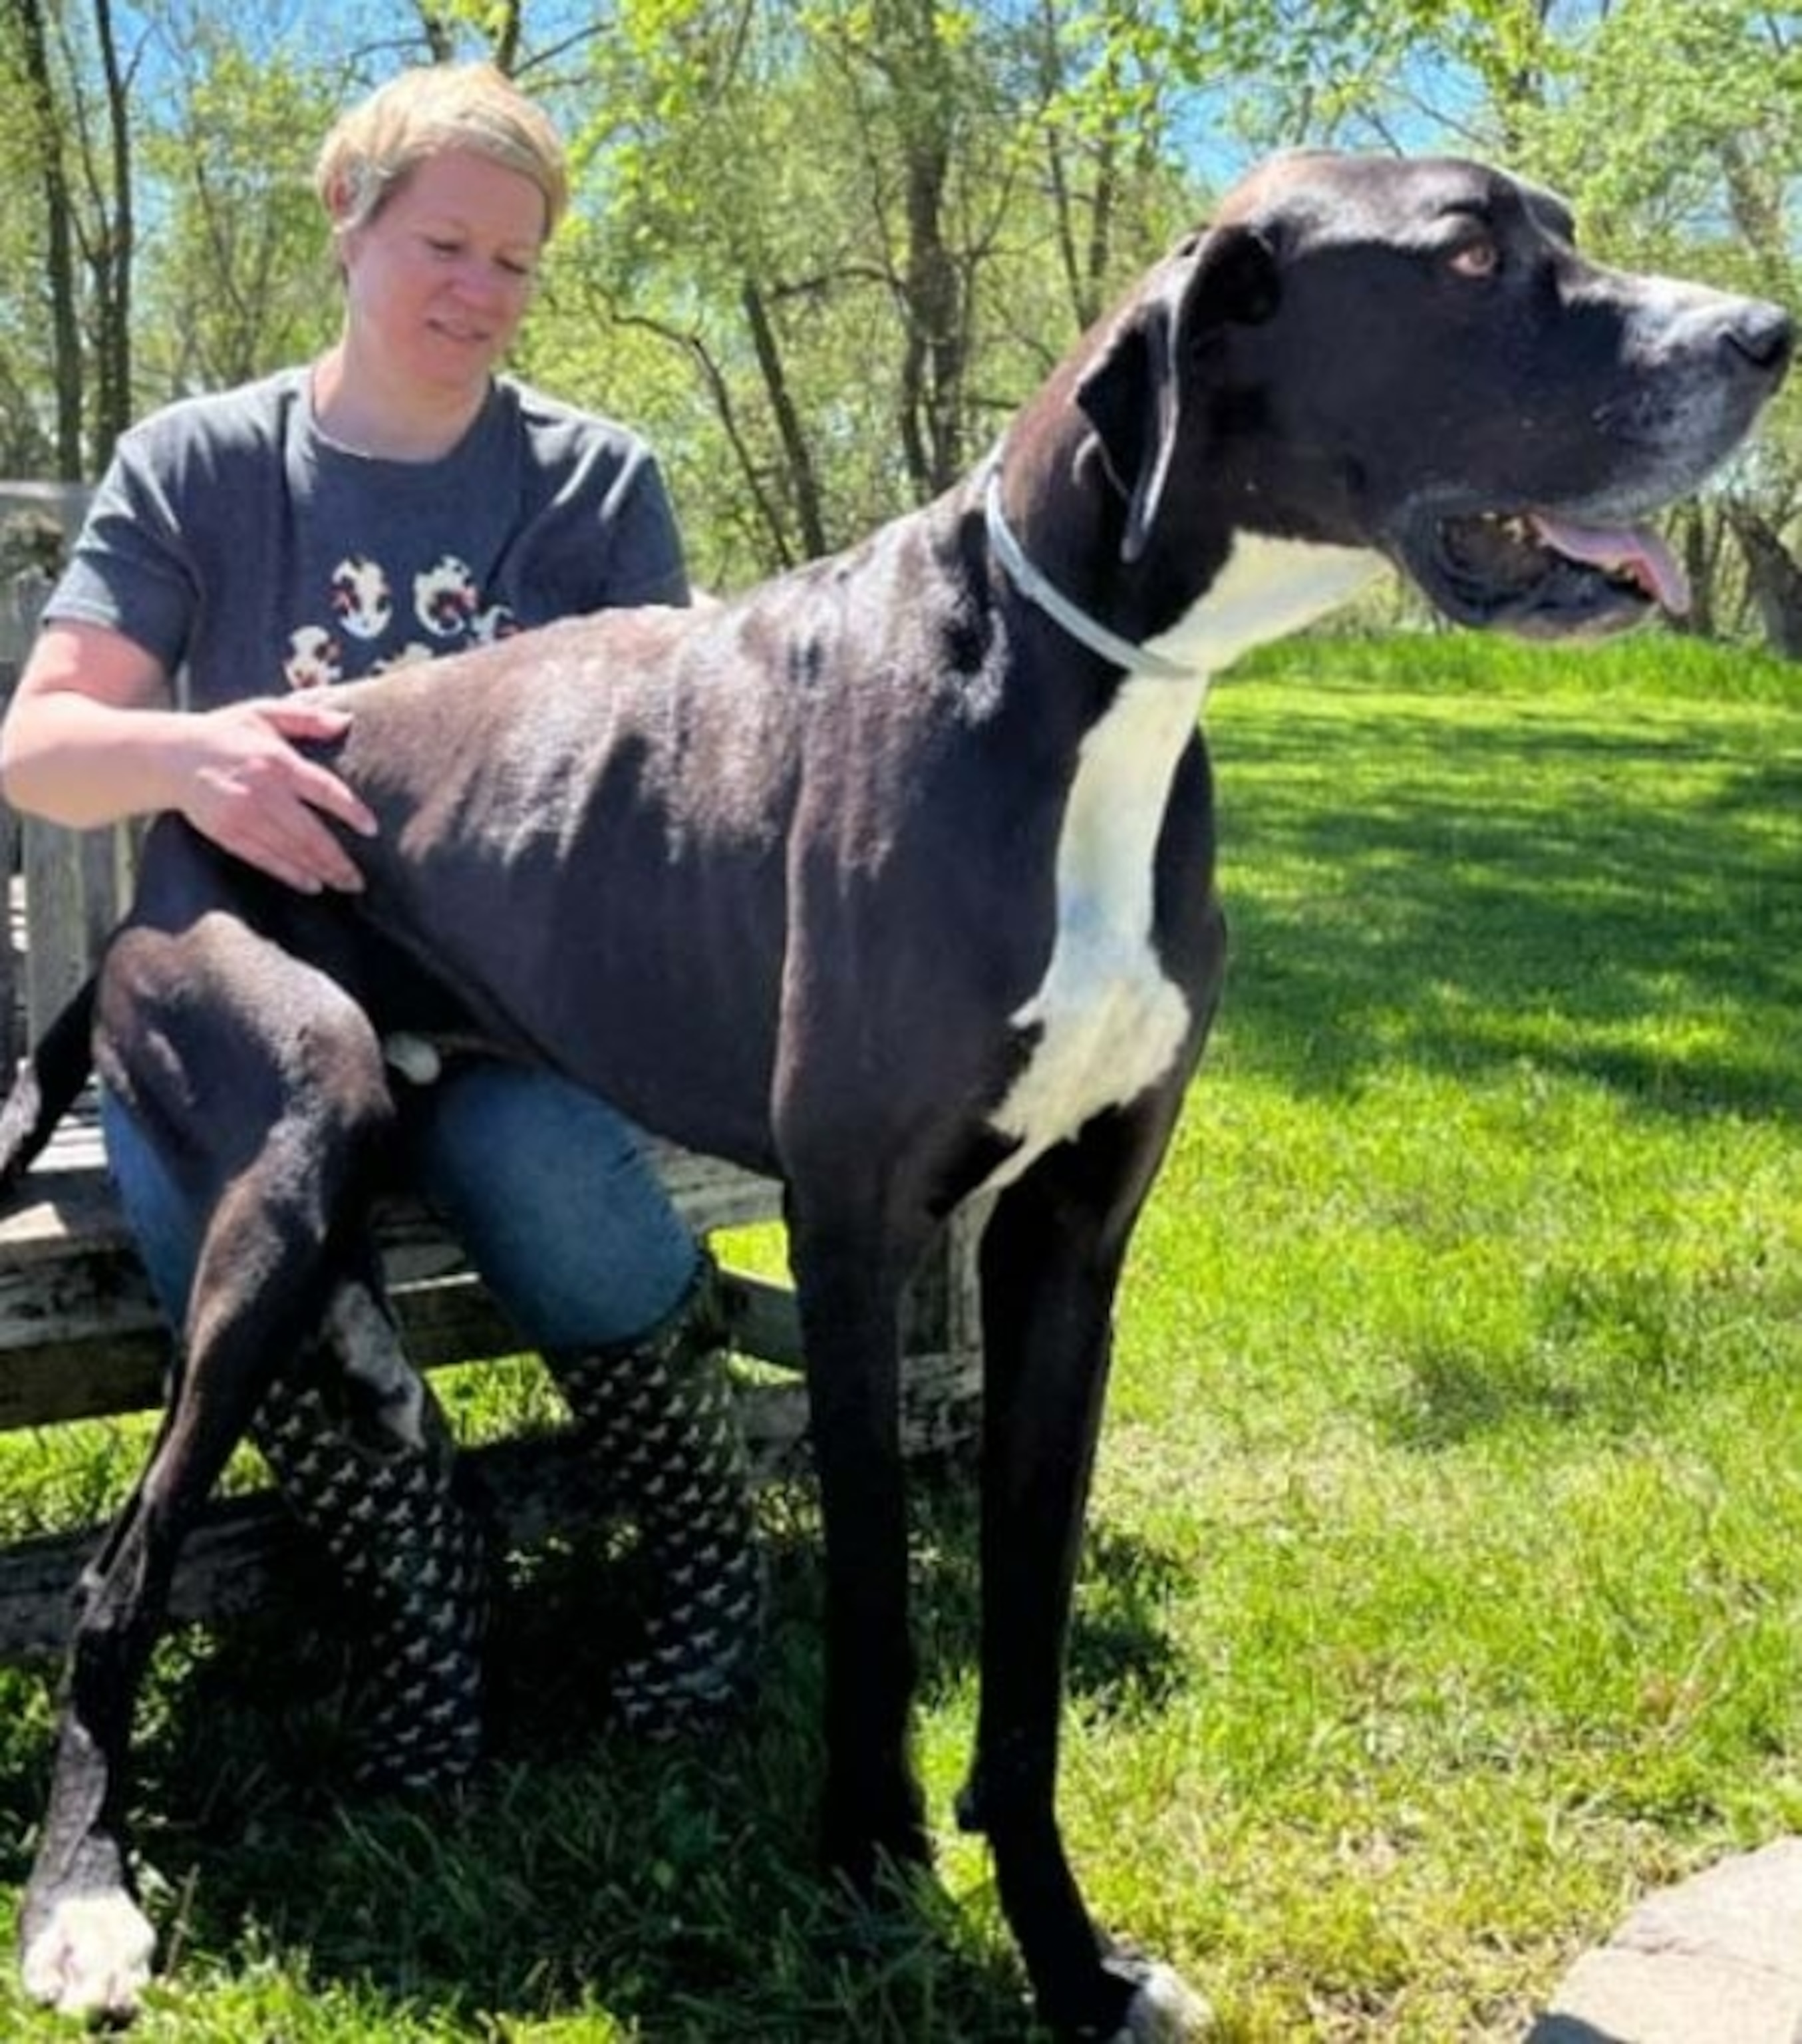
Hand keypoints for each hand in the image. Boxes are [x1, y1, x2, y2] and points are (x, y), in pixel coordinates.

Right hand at [174, 696, 377, 893]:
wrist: (170, 754)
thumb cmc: (225, 732)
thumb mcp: (264, 712)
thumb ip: (306, 717)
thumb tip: (347, 720)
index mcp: (277, 760)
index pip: (323, 788)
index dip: (350, 810)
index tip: (372, 828)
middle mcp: (262, 790)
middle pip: (309, 831)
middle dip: (338, 859)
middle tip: (361, 879)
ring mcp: (243, 814)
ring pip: (290, 850)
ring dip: (320, 870)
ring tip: (346, 884)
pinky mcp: (226, 831)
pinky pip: (264, 858)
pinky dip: (289, 874)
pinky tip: (311, 885)